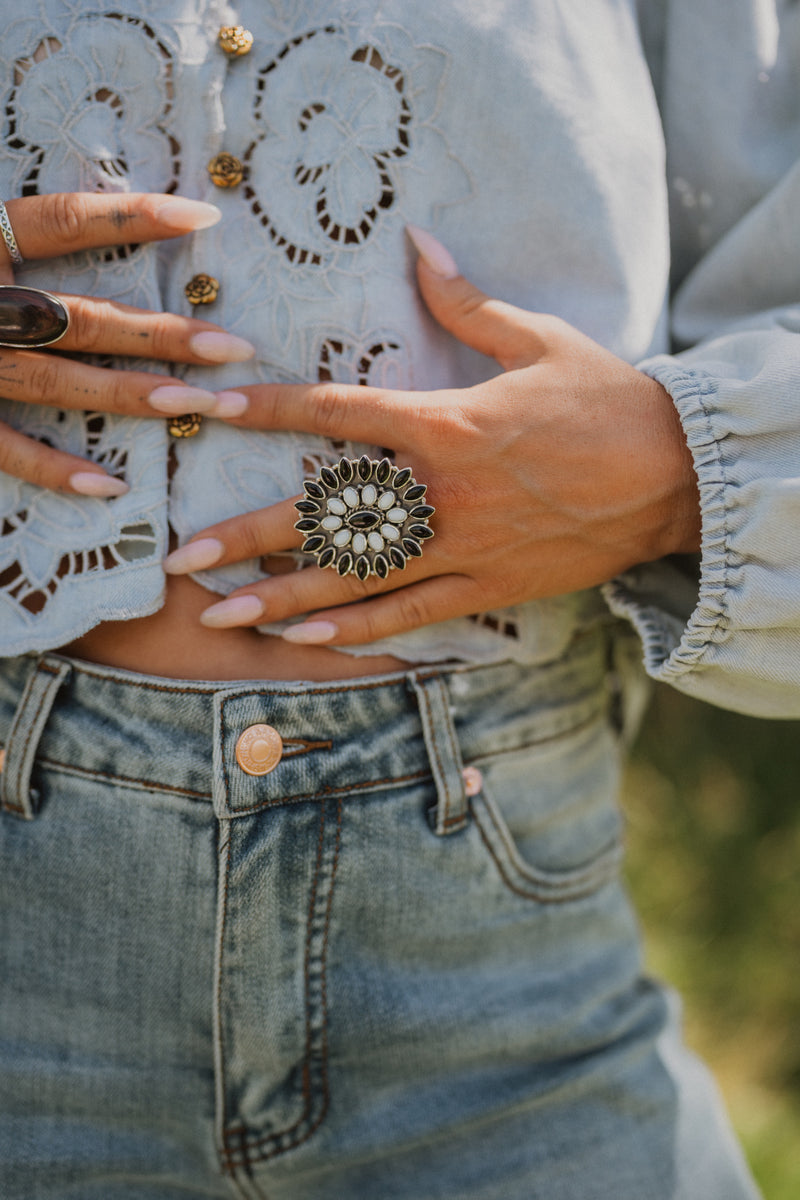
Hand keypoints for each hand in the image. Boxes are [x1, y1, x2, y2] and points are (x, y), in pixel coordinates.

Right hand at [0, 192, 253, 495]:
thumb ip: (6, 227)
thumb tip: (52, 215)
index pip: (61, 222)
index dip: (133, 218)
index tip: (205, 218)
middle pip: (80, 317)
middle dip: (161, 335)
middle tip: (235, 349)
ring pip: (56, 382)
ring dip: (130, 395)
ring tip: (200, 406)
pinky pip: (1, 449)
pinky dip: (53, 470)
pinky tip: (112, 488)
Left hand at [166, 229, 700, 642]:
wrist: (677, 475)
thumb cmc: (608, 401)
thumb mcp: (540, 339)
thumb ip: (467, 300)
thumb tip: (419, 242)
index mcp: (448, 423)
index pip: (337, 415)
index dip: (266, 412)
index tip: (204, 411)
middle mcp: (443, 494)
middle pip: (326, 519)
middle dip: (246, 539)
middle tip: (182, 559)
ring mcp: (464, 548)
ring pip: (357, 583)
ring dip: (283, 601)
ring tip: (222, 617)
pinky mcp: (488, 587)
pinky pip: (410, 616)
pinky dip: (356, 632)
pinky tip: (305, 641)